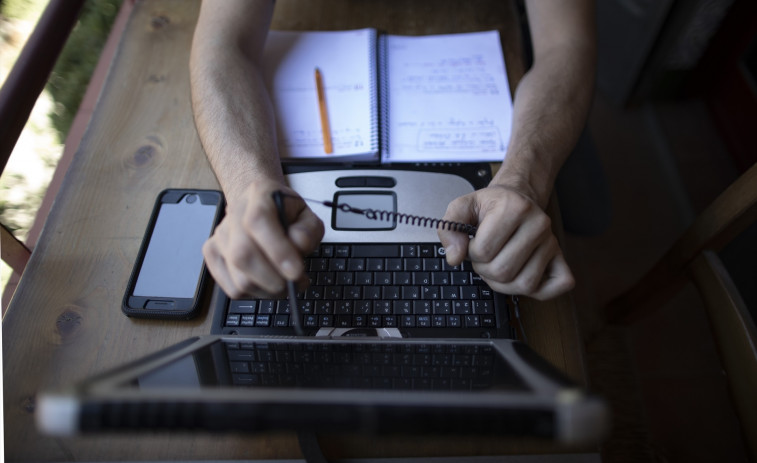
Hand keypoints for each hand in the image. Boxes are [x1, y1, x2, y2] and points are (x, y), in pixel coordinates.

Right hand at [202, 180, 323, 298]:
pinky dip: (255, 293)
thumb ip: (308, 230)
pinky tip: (267, 283)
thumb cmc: (285, 212)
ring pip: (239, 278)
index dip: (278, 250)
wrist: (260, 205)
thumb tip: (298, 247)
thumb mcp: (307, 215)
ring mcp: (220, 235)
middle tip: (297, 283)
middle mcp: (234, 213)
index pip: (259, 222)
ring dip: (268, 290)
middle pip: (243, 255)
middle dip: (275, 280)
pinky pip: (232, 288)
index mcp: (259, 194)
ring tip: (285, 283)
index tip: (296, 272)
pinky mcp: (212, 255)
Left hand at [438, 185, 573, 299]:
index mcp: (515, 208)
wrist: (516, 199)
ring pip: (525, 284)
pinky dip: (539, 290)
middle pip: (503, 271)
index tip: (473, 244)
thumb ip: (449, 229)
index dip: (471, 254)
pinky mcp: (560, 257)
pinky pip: (557, 285)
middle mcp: (539, 224)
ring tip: (498, 265)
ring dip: (504, 283)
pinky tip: (522, 275)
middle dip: (485, 270)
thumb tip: (454, 258)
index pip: (484, 251)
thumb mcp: (463, 207)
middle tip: (485, 257)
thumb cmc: (491, 206)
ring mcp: (552, 242)